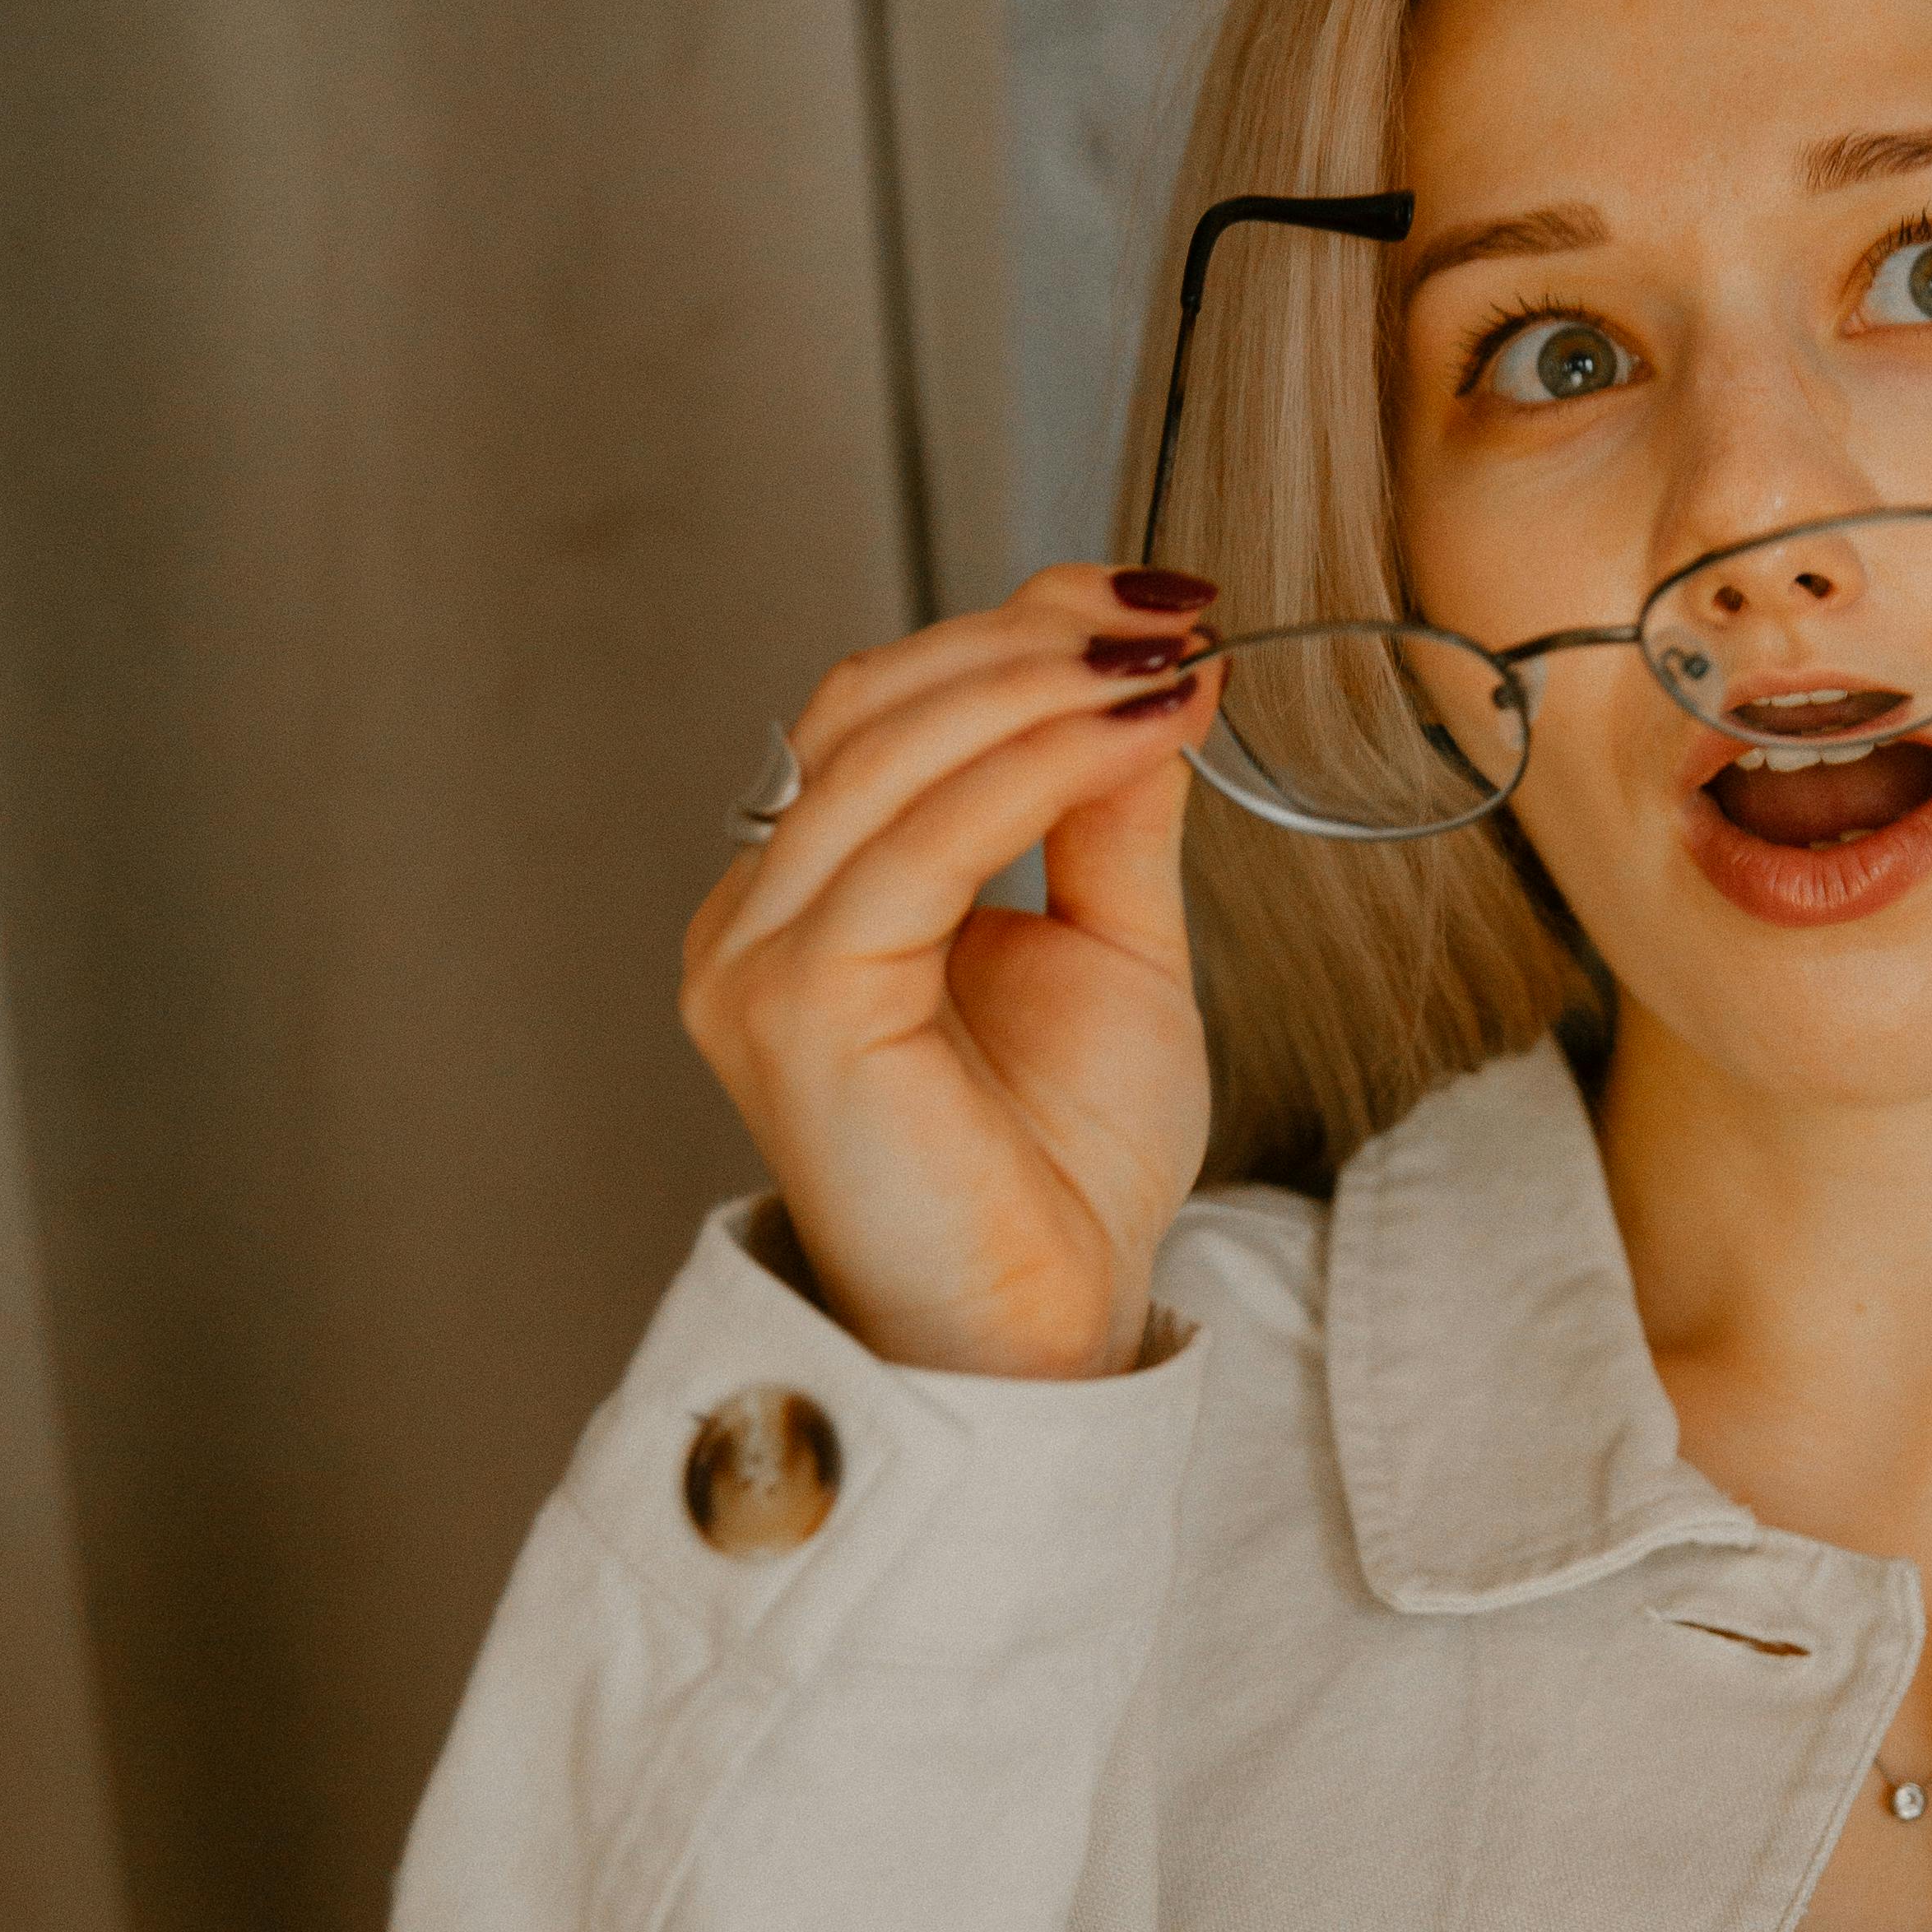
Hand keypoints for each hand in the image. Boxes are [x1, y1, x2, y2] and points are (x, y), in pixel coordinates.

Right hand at [679, 568, 1225, 1378]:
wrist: (1050, 1329)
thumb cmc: (1065, 1172)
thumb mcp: (1109, 948)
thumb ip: (1107, 811)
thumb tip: (1153, 665)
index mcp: (811, 896)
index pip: (888, 708)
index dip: (1015, 630)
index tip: (1154, 602)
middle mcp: (756, 915)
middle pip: (875, 702)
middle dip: (1033, 637)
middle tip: (1175, 615)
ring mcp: (758, 956)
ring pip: (894, 749)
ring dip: (1046, 685)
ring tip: (1171, 666)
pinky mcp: (799, 999)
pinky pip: (926, 838)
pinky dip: (1040, 764)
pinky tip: (1139, 734)